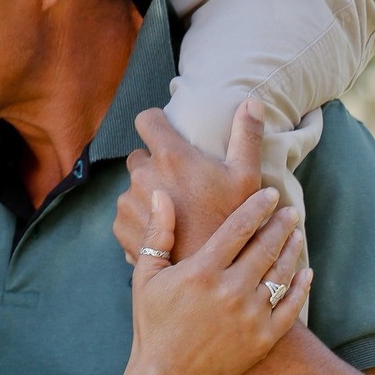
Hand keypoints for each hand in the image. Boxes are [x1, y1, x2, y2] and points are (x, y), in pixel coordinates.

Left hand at [115, 99, 267, 261]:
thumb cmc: (231, 222)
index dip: (157, 124)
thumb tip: (252, 101)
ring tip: (175, 212)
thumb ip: (246, 136)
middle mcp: (143, 175)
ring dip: (147, 193)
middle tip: (180, 184)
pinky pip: (126, 213)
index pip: (147, 119)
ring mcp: (129, 202)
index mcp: (170, 156)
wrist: (210, 274)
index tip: (169, 134)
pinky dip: (140, 219)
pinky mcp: (122, 227)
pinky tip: (164, 230)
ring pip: (133, 187)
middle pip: (140, 156)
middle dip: (155, 164)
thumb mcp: (246, 178)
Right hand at [125, 185, 309, 374]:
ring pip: (280, 274)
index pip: (239, 228)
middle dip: (281, 224)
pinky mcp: (262, 339)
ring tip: (297, 234)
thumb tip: (160, 195)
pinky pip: (290, 308)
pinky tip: (305, 272)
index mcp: (202, 271)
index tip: (270, 194)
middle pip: (265, 247)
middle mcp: (230, 291)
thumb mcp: (147, 277)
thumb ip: (157, 233)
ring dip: (291, 250)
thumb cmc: (153, 323)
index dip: (258, 207)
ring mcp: (250, 316)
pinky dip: (300, 287)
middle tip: (290, 210)